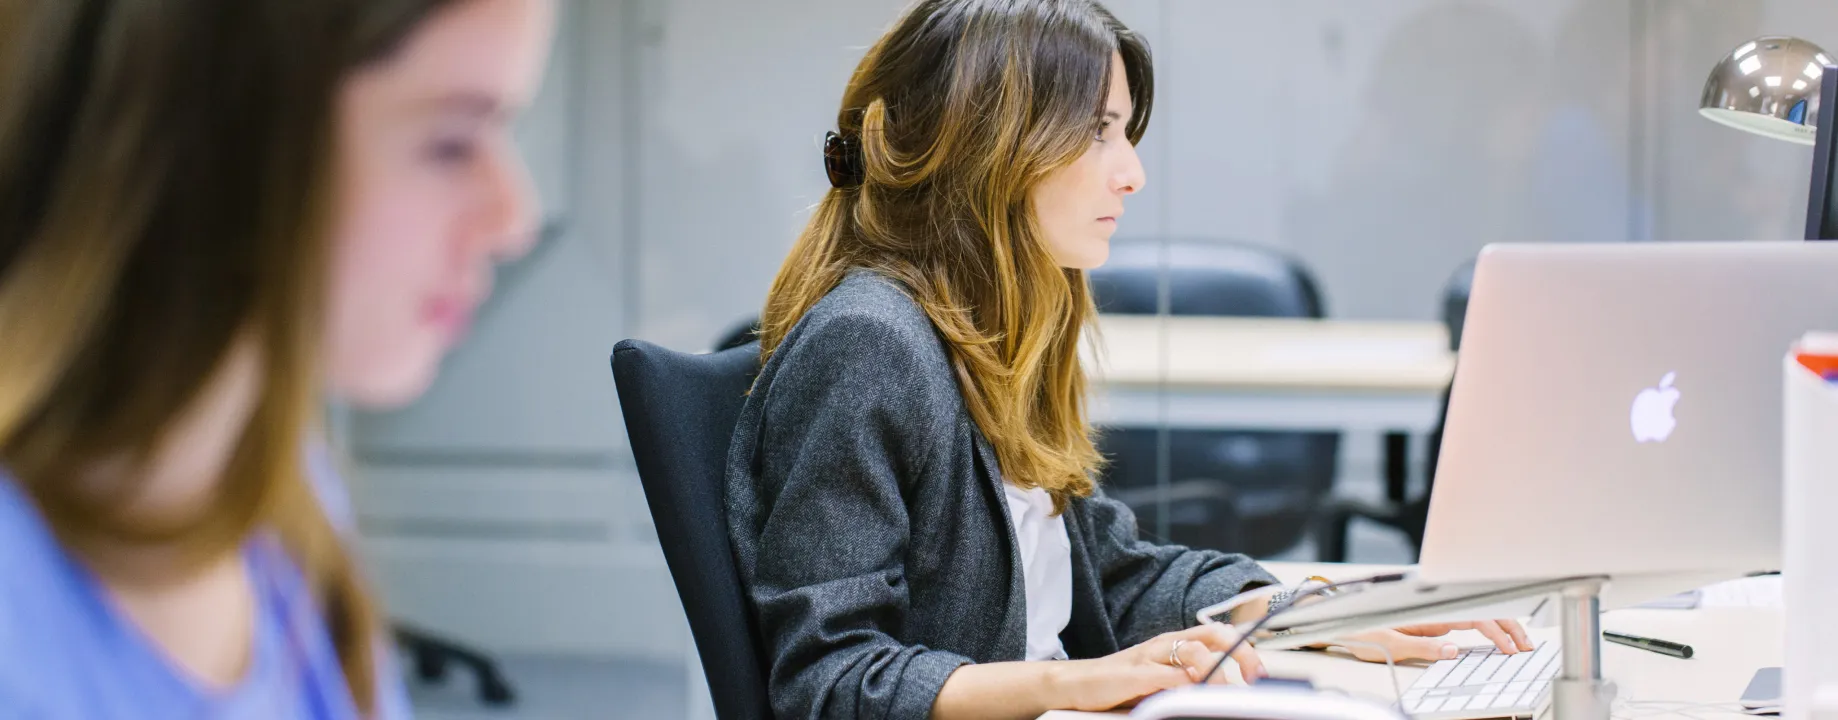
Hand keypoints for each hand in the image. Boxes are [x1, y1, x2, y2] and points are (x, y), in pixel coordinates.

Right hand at [1052, 624, 1266, 711]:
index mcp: (1175, 644)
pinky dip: (1185, 685)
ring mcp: (1150, 656)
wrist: (1075, 684)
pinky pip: (1167, 676)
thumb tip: (1223, 695)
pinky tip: (1192, 696)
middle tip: (1254, 678)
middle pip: (1213, 635)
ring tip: (1223, 693)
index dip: (1245, 649)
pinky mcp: (1135, 674)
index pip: (1218, 634)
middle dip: (1241, 654)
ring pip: (1194, 652)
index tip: (1261, 674)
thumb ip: (1188, 682)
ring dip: (1214, 672)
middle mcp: (1166, 644)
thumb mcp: (1160, 680)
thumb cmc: (1118, 684)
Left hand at [1334, 619, 1533, 663]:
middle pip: (1481, 612)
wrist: (1336, 620)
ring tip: (1519, 643)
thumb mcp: (1389, 641)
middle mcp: (1434, 608)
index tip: (1513, 646)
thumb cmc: (1358, 627)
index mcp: (1429, 608)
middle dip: (1508, 627)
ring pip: (1476, 617)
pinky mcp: (1430, 623)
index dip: (1497, 630)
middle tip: (1526, 646)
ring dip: (1499, 628)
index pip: (1474, 616)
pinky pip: (1464, 624)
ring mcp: (1434, 615)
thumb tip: (1453, 650)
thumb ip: (1421, 646)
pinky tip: (1498, 640)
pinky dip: (1486, 630)